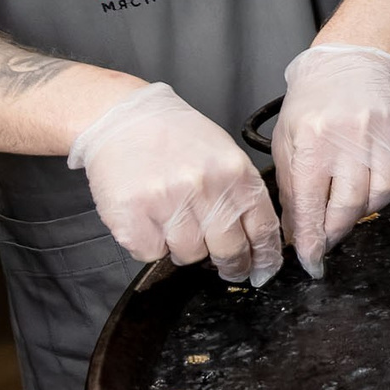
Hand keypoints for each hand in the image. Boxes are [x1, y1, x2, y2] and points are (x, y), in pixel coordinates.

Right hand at [67, 82, 281, 285]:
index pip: (262, 229)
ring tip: (174, 220)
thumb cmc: (176, 137)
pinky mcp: (133, 217)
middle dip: (229, 264)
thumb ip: (241, 193)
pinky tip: (149, 219)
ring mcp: (168, 204)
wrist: (124, 118)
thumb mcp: (224, 155)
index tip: (262, 270)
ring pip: (189, 256)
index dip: (264, 257)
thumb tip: (258, 240)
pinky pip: (151, 253)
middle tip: (224, 264)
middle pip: (229, 252)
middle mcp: (206, 189)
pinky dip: (151, 244)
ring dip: (184, 247)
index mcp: (235, 173)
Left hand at [273, 44, 389, 277]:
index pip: (311, 204)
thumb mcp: (288, 144)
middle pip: (350, 207)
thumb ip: (291, 191)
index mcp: (313, 142)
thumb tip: (297, 236)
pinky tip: (374, 179)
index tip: (312, 262)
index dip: (312, 240)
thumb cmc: (311, 106)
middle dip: (336, 232)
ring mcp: (384, 136)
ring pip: (382, 196)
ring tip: (350, 201)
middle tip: (328, 239)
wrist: (347, 66)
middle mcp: (351, 139)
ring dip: (364, 209)